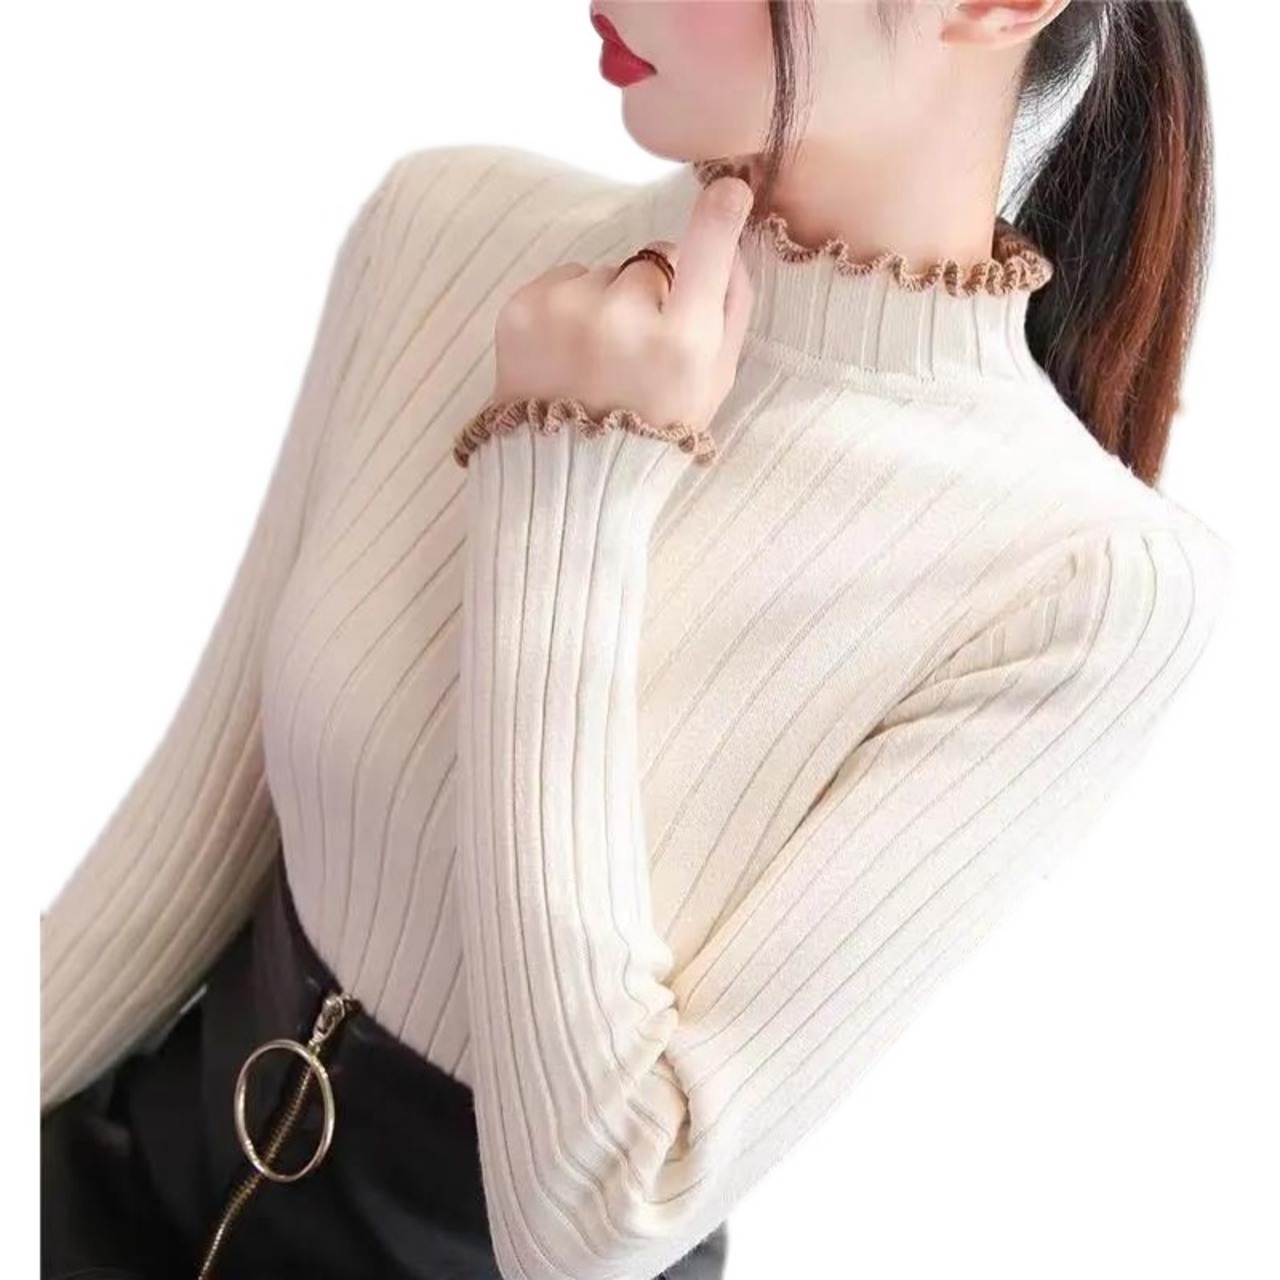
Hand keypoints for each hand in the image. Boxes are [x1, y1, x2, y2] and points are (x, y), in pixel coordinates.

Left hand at [489, 175, 755, 441]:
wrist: (562, 481)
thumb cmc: (650, 434)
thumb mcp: (712, 386)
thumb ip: (730, 311)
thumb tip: (732, 234)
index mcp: (681, 344)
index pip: (707, 250)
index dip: (721, 214)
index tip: (728, 189)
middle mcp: (623, 320)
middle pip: (654, 262)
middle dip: (653, 291)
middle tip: (638, 348)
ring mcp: (567, 312)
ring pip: (603, 273)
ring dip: (603, 302)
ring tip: (593, 360)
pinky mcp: (521, 309)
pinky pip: (561, 279)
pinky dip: (565, 307)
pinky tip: (564, 353)